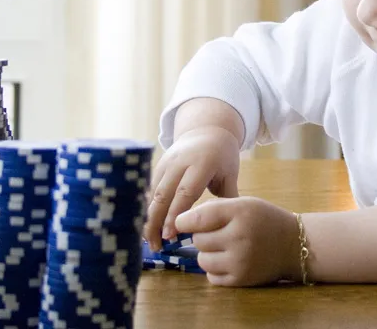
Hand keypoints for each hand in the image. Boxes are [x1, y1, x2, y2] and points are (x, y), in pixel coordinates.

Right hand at [144, 127, 239, 251]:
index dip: (175, 215)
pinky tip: (146, 226)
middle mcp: (180, 162)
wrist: (207, 130)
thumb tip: (229, 226)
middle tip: (156, 246)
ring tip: (148, 241)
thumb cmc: (223, 155)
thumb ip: (228, 198)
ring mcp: (166, 163)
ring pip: (152, 194)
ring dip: (148, 218)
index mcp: (202, 163)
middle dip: (156, 222)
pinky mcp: (157, 166)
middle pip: (163, 195)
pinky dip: (146, 208)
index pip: (185, 192)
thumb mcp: (230, 173)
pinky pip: (149, 189)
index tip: (169, 236)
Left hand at [175, 197, 300, 286]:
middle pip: (198, 239)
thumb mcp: (245, 204)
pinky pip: (211, 276)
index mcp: (241, 212)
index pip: (199, 217)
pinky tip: (229, 260)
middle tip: (217, 233)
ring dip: (207, 254)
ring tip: (223, 247)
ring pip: (202, 259)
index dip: (184, 220)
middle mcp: (240, 237)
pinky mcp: (241, 279)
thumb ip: (215, 208)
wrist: (294, 244)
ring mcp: (240, 260)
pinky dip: (215, 269)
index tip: (181, 222)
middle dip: (203, 236)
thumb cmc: (264, 219)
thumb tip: (181, 222)